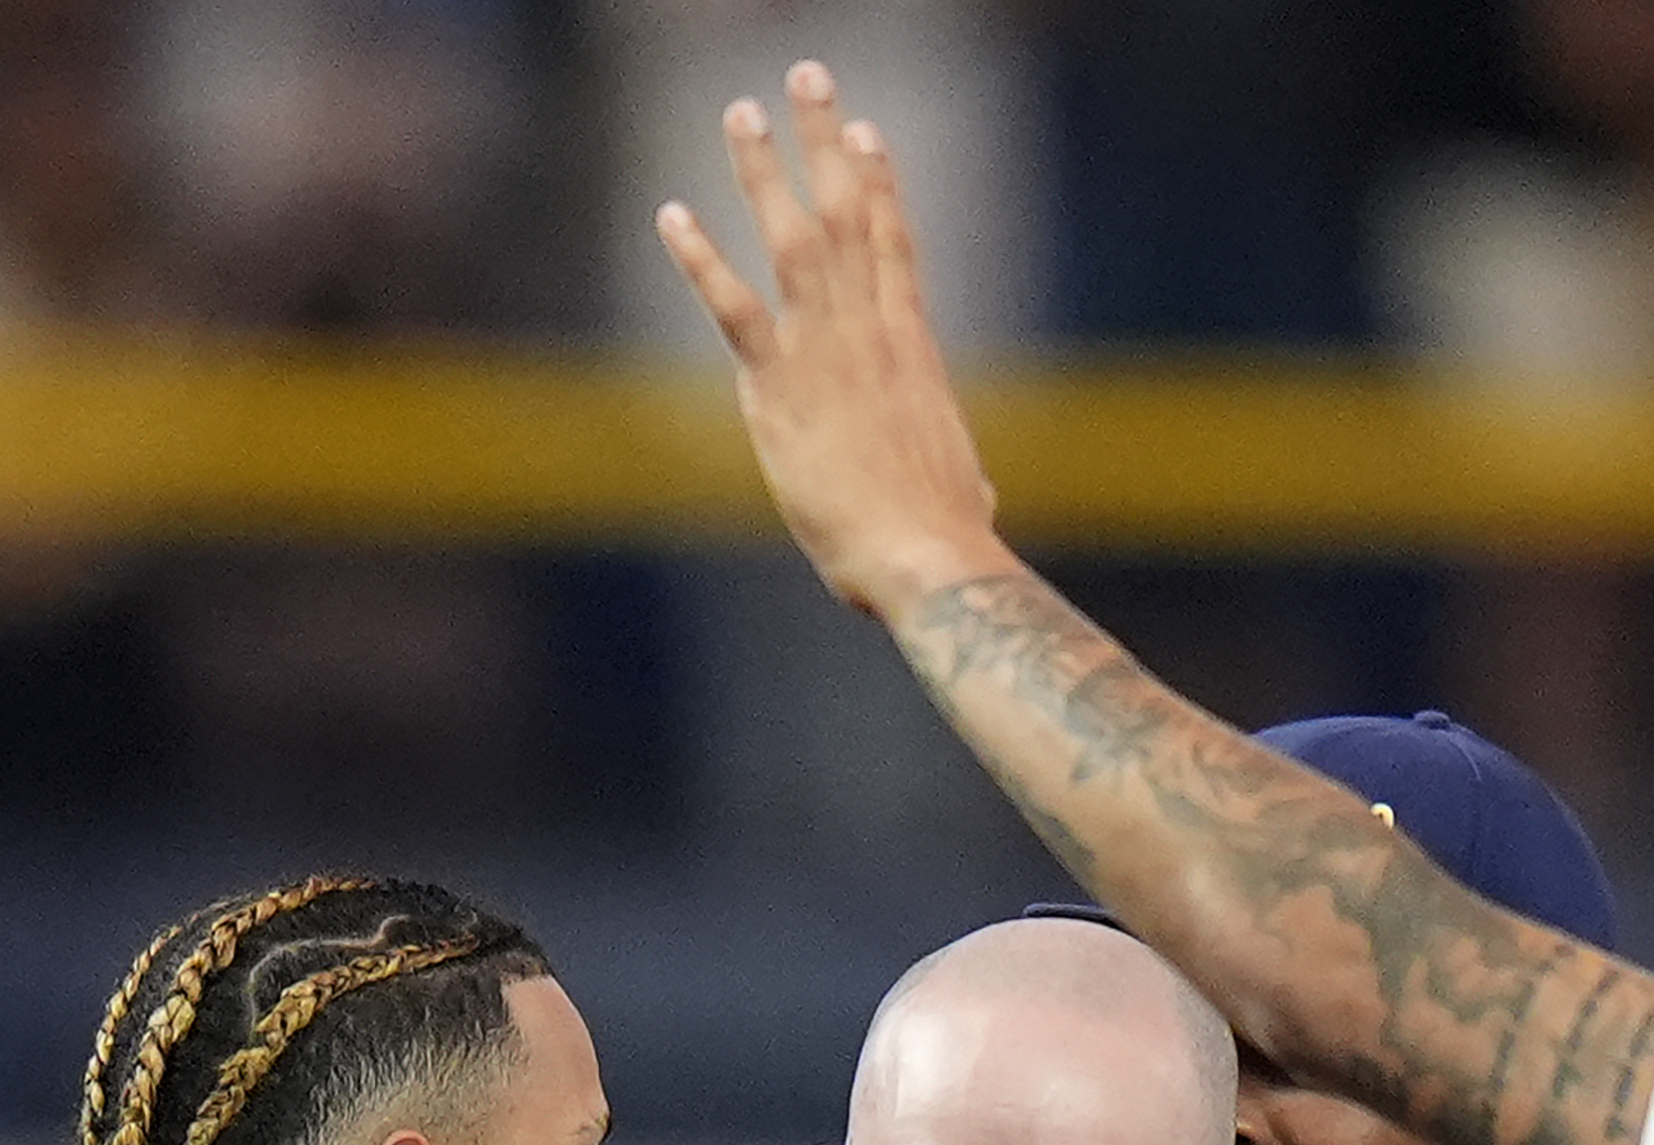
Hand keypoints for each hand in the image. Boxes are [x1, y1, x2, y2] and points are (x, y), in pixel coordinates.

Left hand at [655, 61, 1010, 618]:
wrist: (929, 556)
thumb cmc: (946, 541)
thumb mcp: (963, 490)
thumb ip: (960, 474)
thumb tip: (981, 495)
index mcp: (914, 350)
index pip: (896, 247)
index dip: (881, 184)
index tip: (868, 133)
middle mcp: (873, 332)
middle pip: (850, 214)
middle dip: (825, 141)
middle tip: (808, 78)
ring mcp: (828, 352)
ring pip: (796, 237)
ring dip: (765, 170)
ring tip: (742, 110)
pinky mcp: (782, 385)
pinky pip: (734, 307)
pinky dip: (701, 259)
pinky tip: (672, 216)